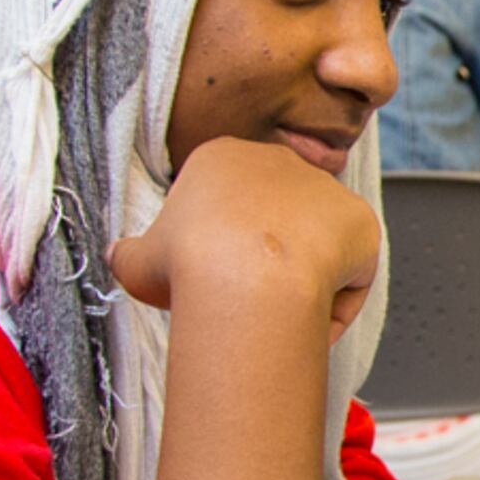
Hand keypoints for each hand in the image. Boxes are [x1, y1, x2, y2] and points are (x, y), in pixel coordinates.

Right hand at [113, 137, 381, 344]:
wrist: (244, 279)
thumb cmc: (190, 266)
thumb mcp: (137, 260)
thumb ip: (130, 254)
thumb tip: (118, 255)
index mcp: (223, 158)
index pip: (227, 202)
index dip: (221, 247)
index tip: (214, 278)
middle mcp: (280, 162)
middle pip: (275, 218)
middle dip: (265, 259)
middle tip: (248, 300)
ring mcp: (326, 189)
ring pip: (316, 244)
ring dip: (303, 280)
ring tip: (279, 317)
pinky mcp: (361, 222)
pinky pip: (351, 270)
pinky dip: (336, 301)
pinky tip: (310, 321)